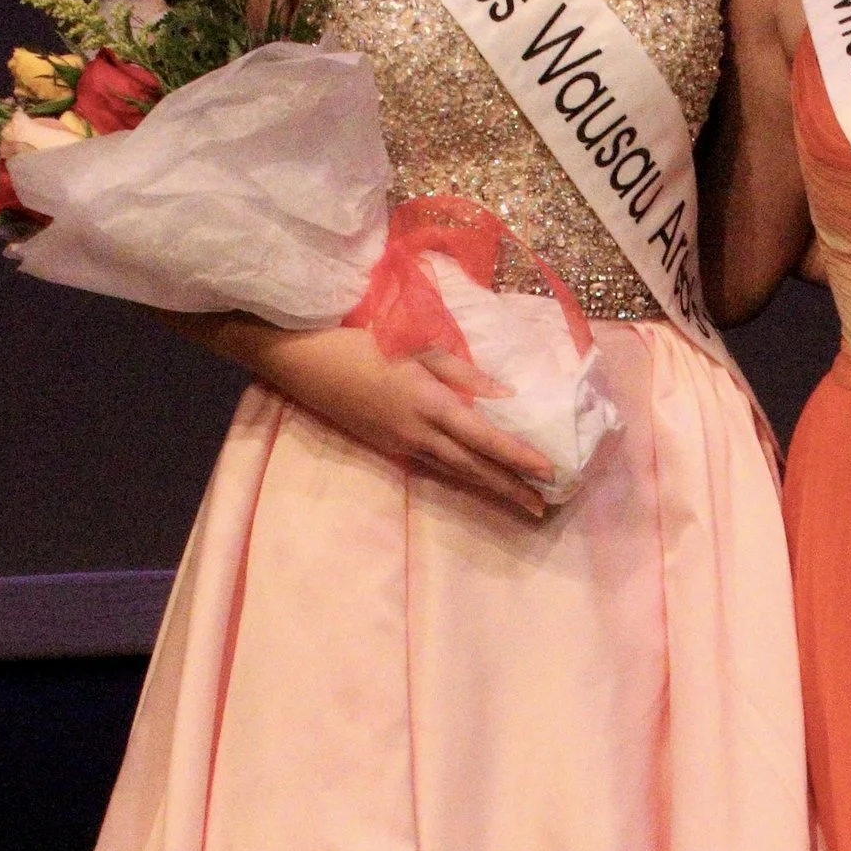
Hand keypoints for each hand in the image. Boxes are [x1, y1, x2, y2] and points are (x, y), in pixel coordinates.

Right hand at [188, 315, 559, 522]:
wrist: (303, 361)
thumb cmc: (362, 343)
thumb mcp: (417, 347)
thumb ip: (463, 372)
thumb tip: (505, 394)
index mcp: (429, 403)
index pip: (483, 437)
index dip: (516, 456)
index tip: (547, 471)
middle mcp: (417, 432)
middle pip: (472, 467)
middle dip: (509, 487)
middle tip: (543, 506)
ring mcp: (399, 444)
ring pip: (453, 471)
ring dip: (488, 485)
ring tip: (519, 498)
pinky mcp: (386, 446)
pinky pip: (432, 464)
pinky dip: (460, 473)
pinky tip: (477, 476)